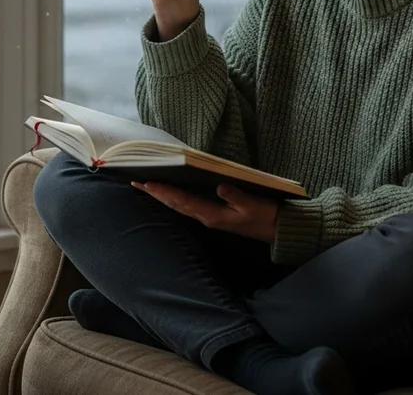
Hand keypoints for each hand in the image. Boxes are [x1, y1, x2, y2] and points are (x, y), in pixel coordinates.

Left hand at [133, 181, 277, 243]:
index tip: (148, 184)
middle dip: (156, 194)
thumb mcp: (253, 206)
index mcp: (212, 215)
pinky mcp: (214, 214)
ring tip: (146, 186)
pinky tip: (168, 192)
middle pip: (175, 204)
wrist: (276, 230)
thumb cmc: (265, 216)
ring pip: (179, 206)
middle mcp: (206, 217)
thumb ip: (237, 196)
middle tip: (135, 183)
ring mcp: (209, 216)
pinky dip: (175, 197)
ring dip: (162, 196)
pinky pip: (188, 205)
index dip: (165, 192)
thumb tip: (220, 187)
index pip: (182, 201)